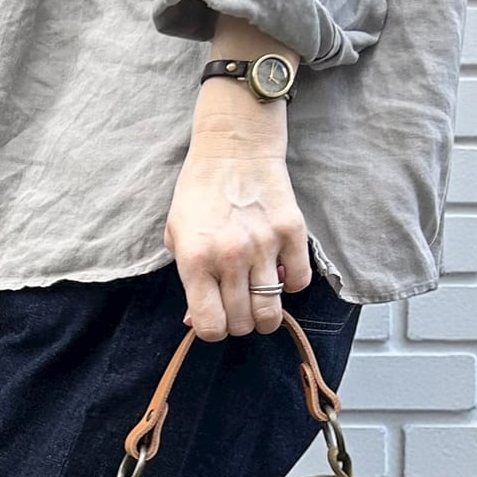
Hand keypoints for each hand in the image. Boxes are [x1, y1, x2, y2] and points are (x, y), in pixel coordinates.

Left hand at [163, 23, 311, 342]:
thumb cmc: (200, 193)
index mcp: (196, 260)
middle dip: (239, 322)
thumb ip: (188, 282)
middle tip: (238, 306)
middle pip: (242, 324)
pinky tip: (279, 271)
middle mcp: (230, 257)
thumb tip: (196, 321)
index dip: (213, 329)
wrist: (233, 147)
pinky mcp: (292, 232)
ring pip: (271, 312)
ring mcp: (264, 245)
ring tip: (260, 301)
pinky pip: (299, 282)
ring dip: (265, 315)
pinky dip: (291, 284)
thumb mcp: (178, 237)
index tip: (216, 318)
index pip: (210, 326)